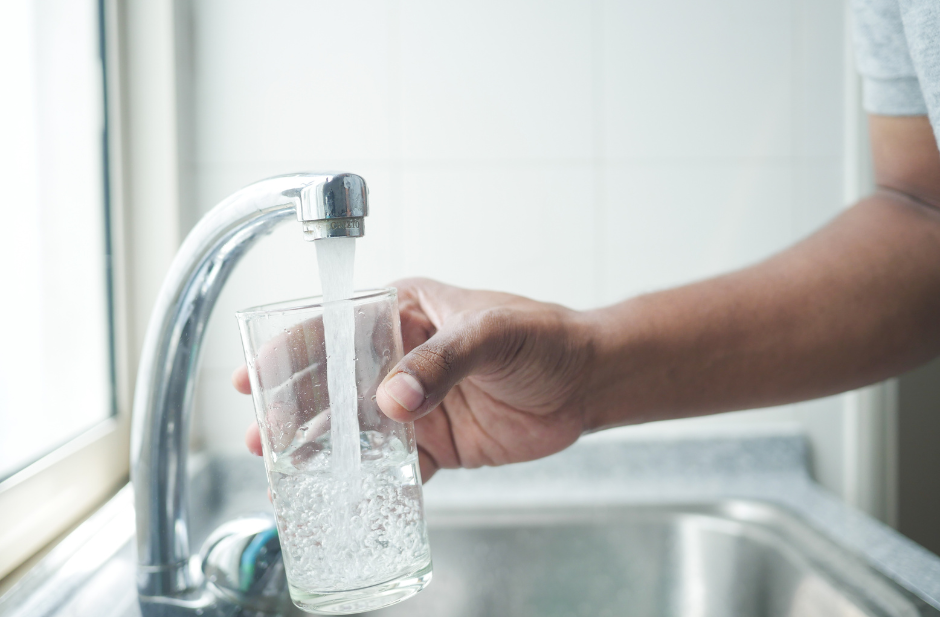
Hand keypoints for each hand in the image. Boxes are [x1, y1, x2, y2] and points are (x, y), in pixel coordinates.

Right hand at [234, 278, 597, 480]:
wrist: (587, 381)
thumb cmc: (543, 337)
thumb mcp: (491, 334)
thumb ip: (442, 362)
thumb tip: (393, 401)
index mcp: (405, 313)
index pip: (336, 327)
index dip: (290, 351)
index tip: (254, 377)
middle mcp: (400, 357)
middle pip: (333, 383)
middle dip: (293, 409)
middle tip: (262, 438)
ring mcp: (415, 402)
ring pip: (355, 427)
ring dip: (321, 448)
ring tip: (284, 471)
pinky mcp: (436, 442)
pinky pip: (393, 465)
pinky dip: (369, 481)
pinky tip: (341, 495)